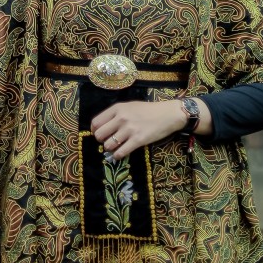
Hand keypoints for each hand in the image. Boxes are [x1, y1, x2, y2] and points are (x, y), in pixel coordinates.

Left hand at [91, 97, 211, 158]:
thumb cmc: (148, 110)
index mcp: (117, 108)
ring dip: (110, 149)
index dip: (95, 131)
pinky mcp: (138, 140)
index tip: (99, 134)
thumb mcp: (129, 106)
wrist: (168, 114)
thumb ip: (115, 114)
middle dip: (101, 140)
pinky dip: (118, 155)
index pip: (96, 122)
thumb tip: (103, 126)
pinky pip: (121, 152)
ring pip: (108, 145)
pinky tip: (120, 154)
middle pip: (99, 135)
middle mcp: (121, 118)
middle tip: (108, 141)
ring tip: (115, 147)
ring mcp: (129, 129)